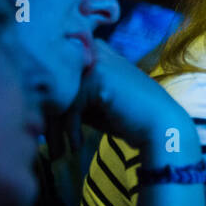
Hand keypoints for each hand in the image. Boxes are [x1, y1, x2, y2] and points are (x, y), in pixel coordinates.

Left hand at [60, 39, 193, 154]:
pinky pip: (69, 107)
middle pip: (57, 83)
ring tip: (57, 151)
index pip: (64, 70)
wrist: (162, 127)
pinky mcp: (97, 79)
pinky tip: (77, 145)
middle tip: (48, 145)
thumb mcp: (98, 104)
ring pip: (60, 97)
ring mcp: (98, 64)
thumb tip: (43, 105)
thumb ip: (75, 97)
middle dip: (49, 116)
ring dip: (55, 129)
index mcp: (102, 54)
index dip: (54, 96)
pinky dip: (70, 130)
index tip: (50, 126)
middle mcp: (98, 53)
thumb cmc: (132, 119)